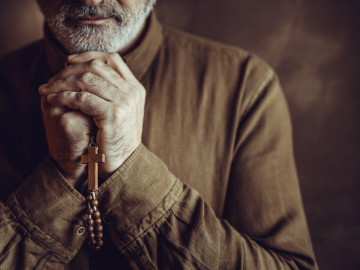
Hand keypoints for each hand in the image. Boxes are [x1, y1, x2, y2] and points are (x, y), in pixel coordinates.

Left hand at [39, 51, 144, 178]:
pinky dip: (63, 97)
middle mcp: (132, 92)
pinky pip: (82, 98)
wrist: (124, 163)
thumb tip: (87, 72)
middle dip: (69, 70)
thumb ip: (112, 91)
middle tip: (51, 79)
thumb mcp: (120, 110)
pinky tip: (53, 100)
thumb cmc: (116, 138)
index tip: (70, 61)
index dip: (89, 56)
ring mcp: (125, 103)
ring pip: (87, 80)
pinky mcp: (113, 115)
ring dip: (62, 83)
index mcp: (135, 88)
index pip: (113, 59)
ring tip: (47, 90)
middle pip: (96, 67)